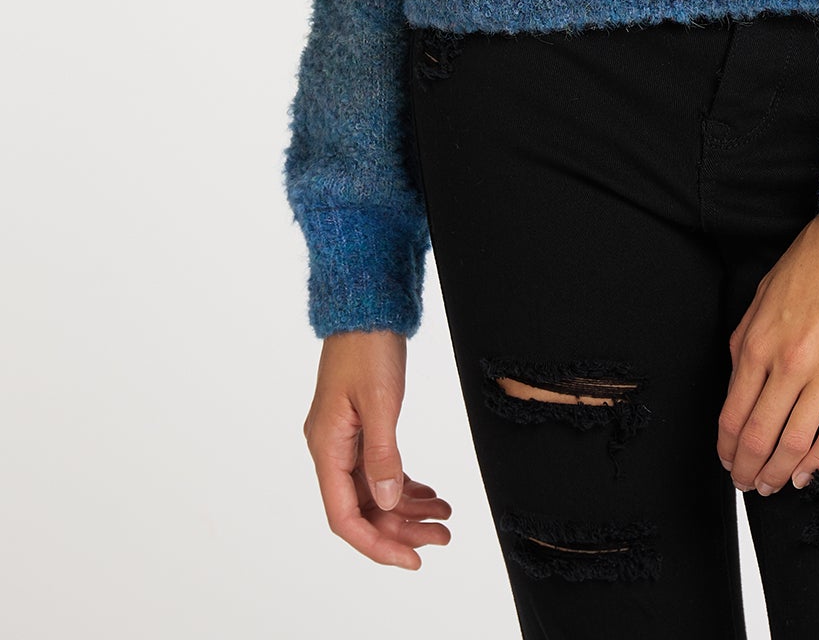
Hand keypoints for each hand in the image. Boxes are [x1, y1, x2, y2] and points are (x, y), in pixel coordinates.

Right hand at [303, 329, 451, 569]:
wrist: (366, 307)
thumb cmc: (367, 346)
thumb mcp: (379, 400)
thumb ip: (382, 454)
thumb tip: (388, 502)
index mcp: (326, 447)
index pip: (345, 517)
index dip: (377, 544)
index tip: (412, 558)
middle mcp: (331, 449)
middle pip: (363, 509)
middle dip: (402, 528)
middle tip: (443, 536)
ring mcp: (346, 439)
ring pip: (375, 492)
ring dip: (408, 509)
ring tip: (445, 518)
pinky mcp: (363, 428)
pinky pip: (381, 470)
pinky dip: (406, 485)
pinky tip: (431, 495)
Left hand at [717, 210, 818, 495]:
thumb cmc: (817, 256)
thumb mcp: (764, 292)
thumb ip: (746, 338)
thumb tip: (738, 378)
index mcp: (758, 342)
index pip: (733, 414)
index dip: (728, 447)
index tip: (727, 461)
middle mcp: (788, 364)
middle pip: (761, 437)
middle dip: (749, 469)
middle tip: (747, 484)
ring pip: (796, 443)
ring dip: (781, 473)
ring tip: (774, 485)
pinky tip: (810, 472)